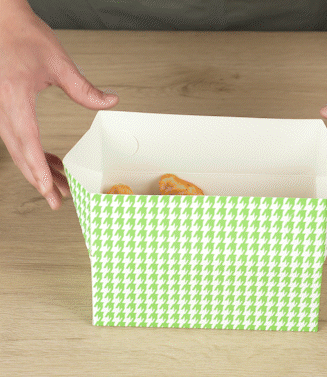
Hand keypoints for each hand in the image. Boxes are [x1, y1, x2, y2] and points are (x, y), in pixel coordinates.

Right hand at [0, 0, 118, 209]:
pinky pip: (20, 139)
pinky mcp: (6, 110)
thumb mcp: (58, 61)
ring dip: (39, 170)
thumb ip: (84, 88)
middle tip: (59, 201)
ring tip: (59, 186)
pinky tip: (50, 162)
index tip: (51, 192)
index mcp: (15, 99)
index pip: (28, 145)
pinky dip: (35, 154)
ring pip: (20, 151)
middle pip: (22, 156)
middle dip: (41, 181)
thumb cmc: (23, 36)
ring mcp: (1, 111)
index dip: (40, 172)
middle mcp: (3, 109)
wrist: (0, 21)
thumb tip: (110, 102)